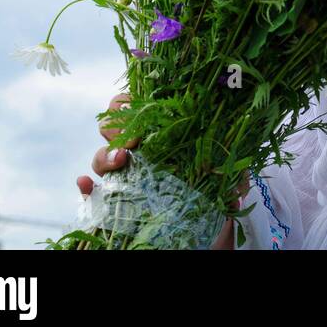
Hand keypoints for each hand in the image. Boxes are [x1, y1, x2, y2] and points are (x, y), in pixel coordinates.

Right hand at [75, 91, 248, 249]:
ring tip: (120, 161)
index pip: (141, 103)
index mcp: (164, 130)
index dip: (136, 102)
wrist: (206, 224)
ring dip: (105, 155)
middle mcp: (140, 148)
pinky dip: (85, 186)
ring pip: (101, 155)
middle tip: (134, 139)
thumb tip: (241, 145)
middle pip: (113, 123)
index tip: (148, 113)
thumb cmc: (216, 186)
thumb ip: (233, 155)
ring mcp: (124, 173)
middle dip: (117, 125)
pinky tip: (86, 184)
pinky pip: (91, 191)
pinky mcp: (115, 200)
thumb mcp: (229, 169)